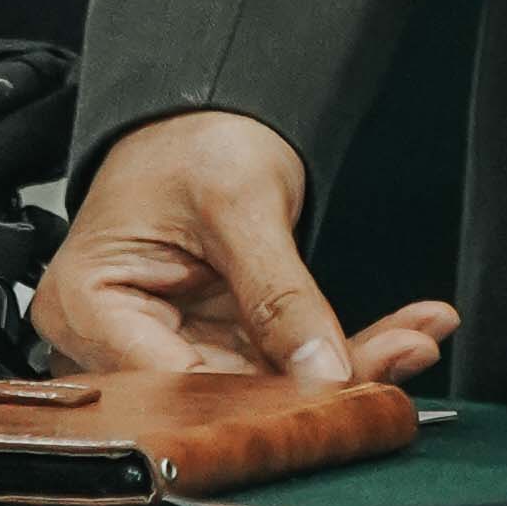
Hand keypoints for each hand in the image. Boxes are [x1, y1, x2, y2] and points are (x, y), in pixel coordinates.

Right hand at [35, 111, 456, 394]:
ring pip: (264, 381)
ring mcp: (168, 342)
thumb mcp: (238, 202)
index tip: (341, 387)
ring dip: (348, 362)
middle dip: (324, 376)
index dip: (259, 396)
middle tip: (405, 353)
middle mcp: (117, 340)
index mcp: (89, 307)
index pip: (175, 382)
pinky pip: (280, 357)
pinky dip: (340, 345)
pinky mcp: (213, 339)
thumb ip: (278, 294)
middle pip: (226, 389)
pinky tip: (402, 333)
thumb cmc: (192, 137)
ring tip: (417, 337)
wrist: (207, 109)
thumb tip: (321, 373)